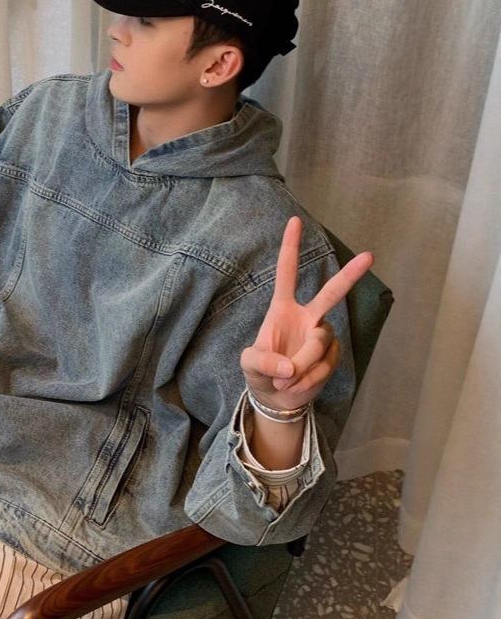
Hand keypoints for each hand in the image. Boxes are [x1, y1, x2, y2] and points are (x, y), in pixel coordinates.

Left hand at [240, 217, 374, 412]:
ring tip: (284, 382)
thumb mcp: (249, 365)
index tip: (295, 220)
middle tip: (369, 256)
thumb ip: (263, 362)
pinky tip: (297, 386)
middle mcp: (307, 317)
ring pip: (319, 343)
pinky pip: (325, 366)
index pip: (286, 273)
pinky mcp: (332, 356)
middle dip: (350, 275)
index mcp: (282, 309)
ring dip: (300, 367)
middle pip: (331, 293)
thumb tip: (289, 367)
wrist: (276, 398)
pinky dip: (308, 380)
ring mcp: (322, 335)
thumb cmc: (260, 373)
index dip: (290, 248)